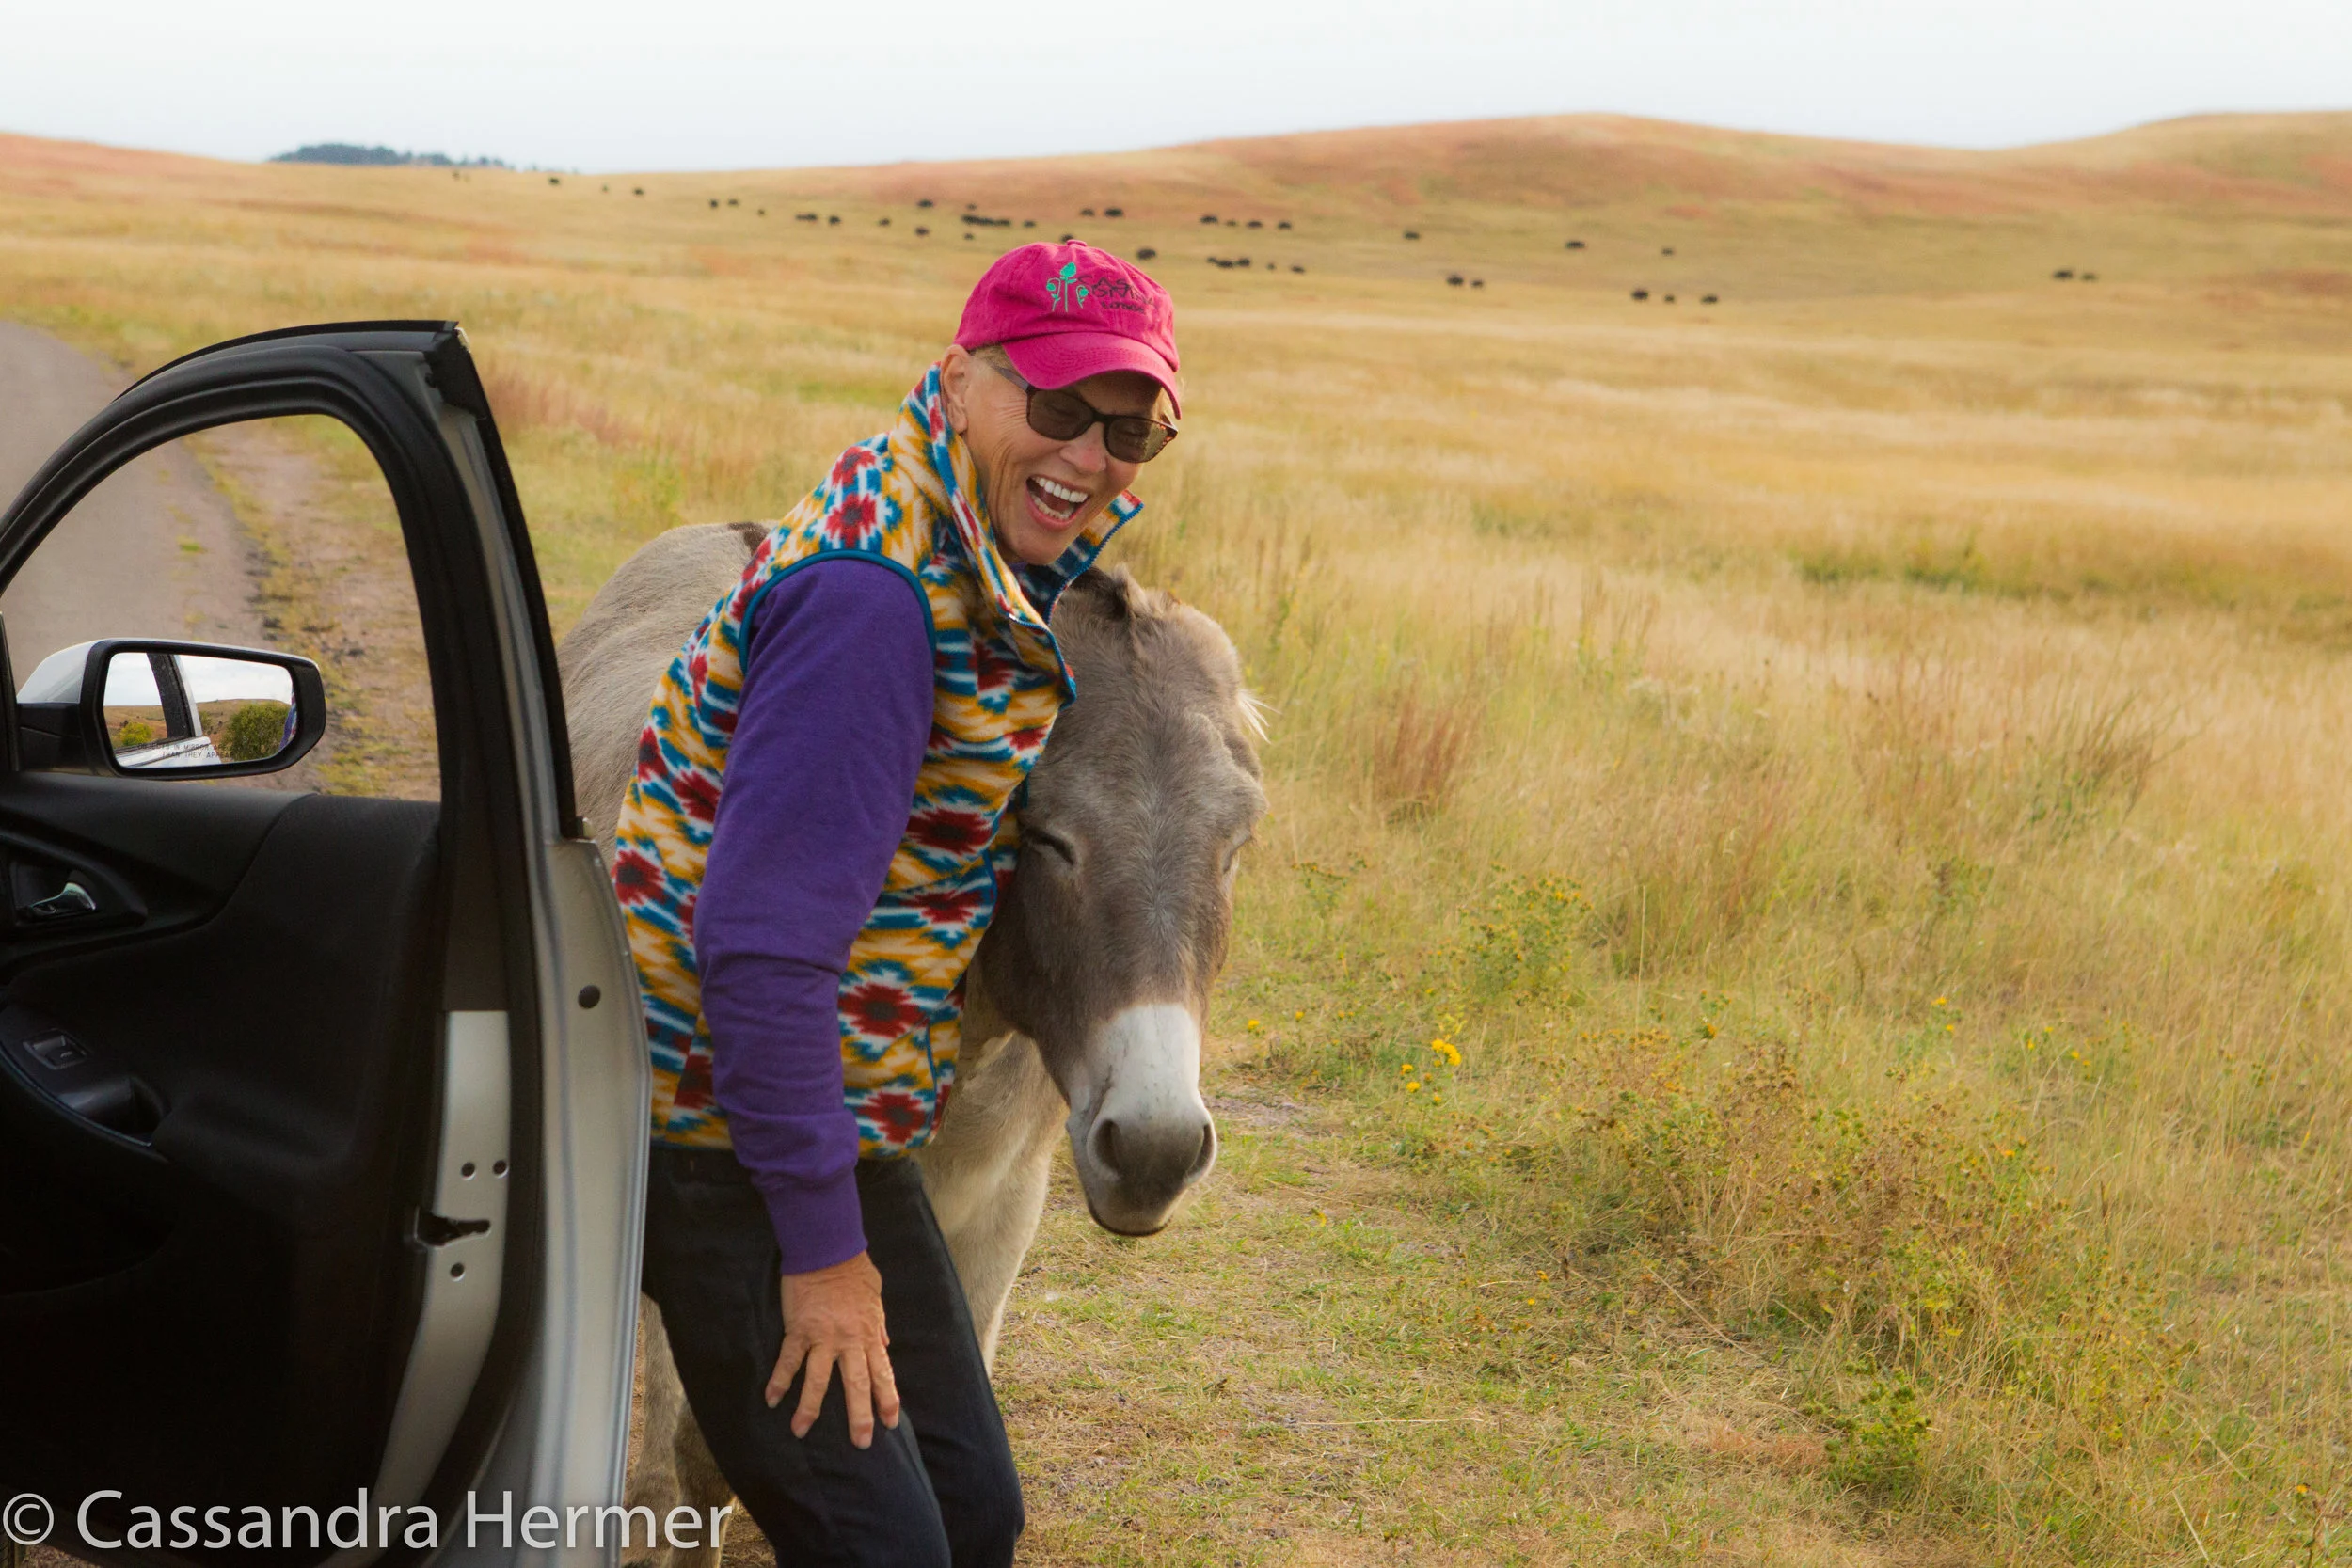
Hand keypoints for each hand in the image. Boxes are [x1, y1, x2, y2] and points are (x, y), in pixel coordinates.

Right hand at [767, 1251, 900, 1448]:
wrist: (827, 1249)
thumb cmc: (854, 1269)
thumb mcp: (876, 1297)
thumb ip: (878, 1324)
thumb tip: (884, 1343)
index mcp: (869, 1333)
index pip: (882, 1372)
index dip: (887, 1398)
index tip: (891, 1421)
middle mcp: (848, 1341)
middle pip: (856, 1384)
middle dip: (859, 1416)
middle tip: (861, 1442)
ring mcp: (823, 1337)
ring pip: (818, 1380)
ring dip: (809, 1408)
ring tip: (800, 1432)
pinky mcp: (798, 1330)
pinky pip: (788, 1360)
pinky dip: (779, 1380)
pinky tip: (771, 1399)